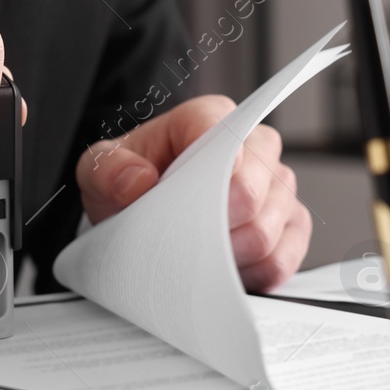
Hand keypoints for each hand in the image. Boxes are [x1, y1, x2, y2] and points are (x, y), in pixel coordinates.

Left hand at [76, 96, 310, 291]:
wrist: (141, 212)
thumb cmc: (130, 183)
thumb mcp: (99, 171)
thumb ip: (108, 169)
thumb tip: (137, 180)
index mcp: (209, 118)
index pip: (228, 134)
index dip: (219, 171)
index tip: (200, 201)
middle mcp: (252, 146)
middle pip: (257, 187)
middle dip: (218, 224)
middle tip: (186, 239)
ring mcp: (276, 184)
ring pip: (270, 227)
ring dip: (231, 253)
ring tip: (199, 254)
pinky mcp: (290, 221)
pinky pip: (285, 255)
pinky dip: (255, 272)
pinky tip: (226, 269)